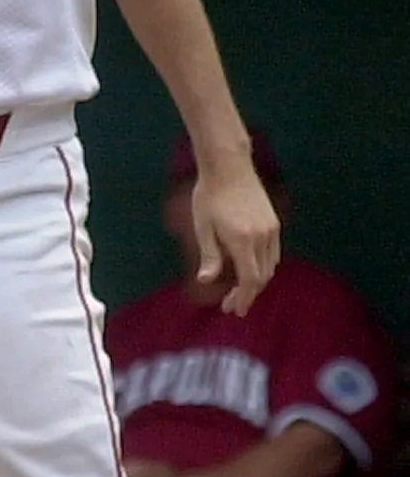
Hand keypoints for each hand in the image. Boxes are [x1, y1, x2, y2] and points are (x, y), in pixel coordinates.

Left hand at [191, 155, 280, 315]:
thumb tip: (205, 281)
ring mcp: (271, 229)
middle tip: (231, 305)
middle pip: (261, 276)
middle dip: (247, 294)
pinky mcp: (274, 222)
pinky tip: (249, 269)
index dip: (243, 298)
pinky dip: (263, 267)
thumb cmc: (209, 196)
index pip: (249, 280)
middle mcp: (262, 237)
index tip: (234, 310)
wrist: (229, 166)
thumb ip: (209, 256)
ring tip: (239, 291)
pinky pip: (273, 253)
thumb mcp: (203, 227)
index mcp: (243, 240)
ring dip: (256, 282)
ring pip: (270, 266)